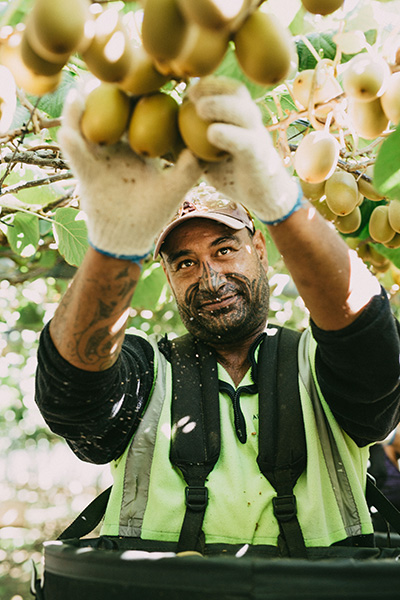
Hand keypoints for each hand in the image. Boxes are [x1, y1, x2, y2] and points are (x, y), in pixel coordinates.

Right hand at [58, 88, 202, 260]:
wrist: (128, 239)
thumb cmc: (152, 214)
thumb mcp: (173, 191)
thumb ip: (188, 171)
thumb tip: (205, 149)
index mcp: (136, 147)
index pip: (137, 116)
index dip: (140, 97)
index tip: (149, 77)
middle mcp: (114, 148)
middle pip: (108, 114)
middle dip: (107, 93)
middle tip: (114, 73)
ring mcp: (97, 158)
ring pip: (85, 128)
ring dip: (81, 110)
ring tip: (84, 90)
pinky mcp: (84, 173)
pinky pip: (75, 156)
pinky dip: (72, 144)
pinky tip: (71, 133)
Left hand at [188, 77, 301, 224]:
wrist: (263, 196)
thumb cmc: (231, 172)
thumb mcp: (208, 154)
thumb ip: (192, 141)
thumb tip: (163, 130)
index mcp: (240, 117)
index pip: (225, 89)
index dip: (206, 84)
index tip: (184, 89)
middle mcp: (252, 122)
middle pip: (237, 91)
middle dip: (213, 87)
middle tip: (189, 94)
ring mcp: (258, 137)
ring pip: (244, 112)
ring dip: (221, 106)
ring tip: (199, 109)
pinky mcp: (259, 157)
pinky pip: (245, 141)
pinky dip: (228, 134)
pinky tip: (212, 134)